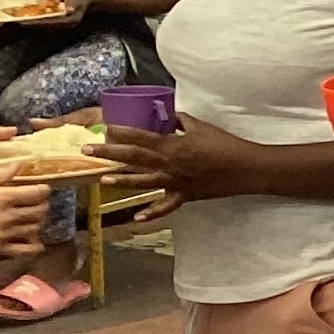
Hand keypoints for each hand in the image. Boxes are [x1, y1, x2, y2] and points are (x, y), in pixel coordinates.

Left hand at [100, 120, 272, 205]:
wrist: (246, 168)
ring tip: (103, 181)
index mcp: (174, 146)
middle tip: (87, 151)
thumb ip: (180, 120)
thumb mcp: (202, 126)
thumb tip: (166, 115)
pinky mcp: (185, 195)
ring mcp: (176, 182)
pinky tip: (137, 218)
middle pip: (135, 159)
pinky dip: (152, 213)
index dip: (123, 132)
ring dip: (123, 181)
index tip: (105, 129)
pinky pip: (167, 206)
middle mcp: (170, 164)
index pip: (142, 137)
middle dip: (110, 154)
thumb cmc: (225, 144)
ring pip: (144, 182)